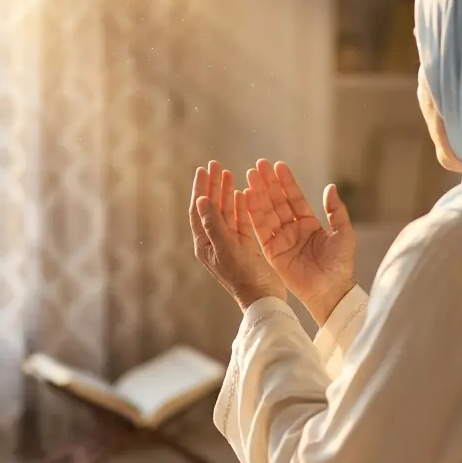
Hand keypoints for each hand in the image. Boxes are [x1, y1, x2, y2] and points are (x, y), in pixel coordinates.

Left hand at [190, 161, 287, 309]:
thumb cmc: (243, 277)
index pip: (198, 210)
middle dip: (212, 185)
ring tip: (229, 172)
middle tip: (216, 164)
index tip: (203, 169)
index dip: (200, 189)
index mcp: (205, 244)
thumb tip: (201, 200)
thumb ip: (213, 224)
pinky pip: (240, 220)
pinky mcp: (245, 245)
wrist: (263, 298)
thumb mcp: (226, 249)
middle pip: (211, 207)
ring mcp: (230, 243)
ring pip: (226, 212)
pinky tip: (242, 193)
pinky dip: (240, 206)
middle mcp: (215, 242)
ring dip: (226, 192)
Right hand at [244, 160, 356, 325]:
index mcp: (309, 224)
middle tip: (258, 165)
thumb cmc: (340, 264)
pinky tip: (247, 197)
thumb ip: (336, 210)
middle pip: (277, 202)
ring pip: (267, 212)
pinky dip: (253, 213)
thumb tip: (331, 187)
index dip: (286, 182)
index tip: (278, 165)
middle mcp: (293, 230)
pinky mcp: (271, 251)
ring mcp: (281, 240)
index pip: (295, 198)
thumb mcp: (343, 233)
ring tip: (250, 176)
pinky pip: (260, 229)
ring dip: (258, 194)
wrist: (330, 290)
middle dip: (268, 183)